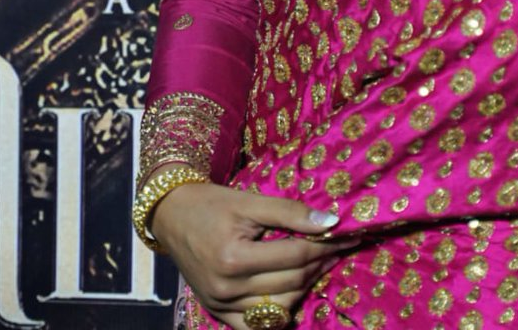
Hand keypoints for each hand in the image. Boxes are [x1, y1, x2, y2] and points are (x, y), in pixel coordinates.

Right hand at [151, 181, 359, 328]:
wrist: (171, 216)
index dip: (325, 245)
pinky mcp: (217, 313)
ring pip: (281, 306)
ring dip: (306, 285)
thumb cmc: (211, 203)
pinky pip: (259, 324)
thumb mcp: (250, 201)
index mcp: (234, 258)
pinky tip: (293, 290)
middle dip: (321, 263)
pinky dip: (280, 310)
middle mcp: (228, 289)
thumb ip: (290, 212)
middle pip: (292, 281)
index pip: (296, 256)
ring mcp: (222, 306)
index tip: (346, 234)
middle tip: (338, 247)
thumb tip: (332, 222)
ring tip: (319, 263)